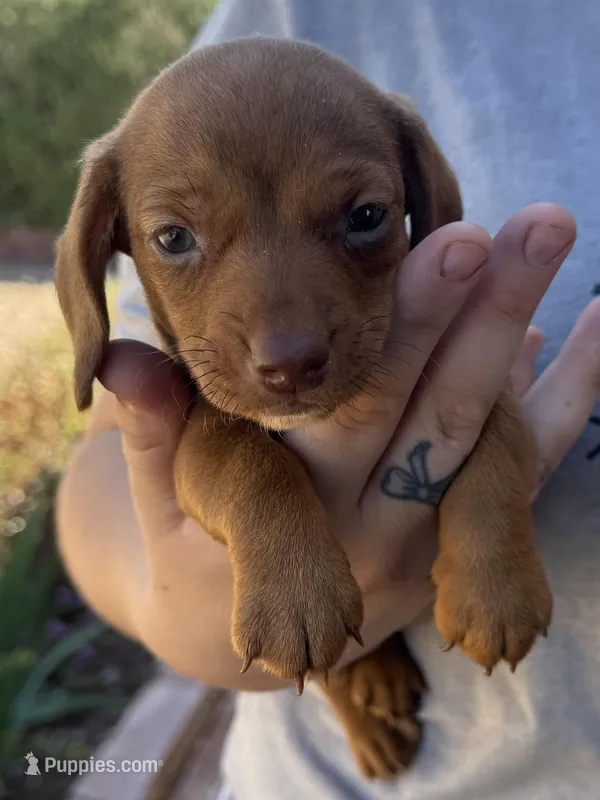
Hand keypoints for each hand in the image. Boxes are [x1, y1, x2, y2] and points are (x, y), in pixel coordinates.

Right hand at [97, 204, 598, 681]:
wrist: (238, 640)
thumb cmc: (189, 547)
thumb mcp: (161, 497)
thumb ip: (153, 429)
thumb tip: (121, 361)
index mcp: (296, 505)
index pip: (362, 405)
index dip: (411, 326)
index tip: (457, 241)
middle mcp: (374, 530)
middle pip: (446, 414)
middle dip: (492, 314)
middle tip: (540, 224)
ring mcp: (425, 547)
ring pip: (499, 446)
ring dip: (546, 354)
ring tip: (567, 256)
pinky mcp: (450, 550)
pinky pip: (521, 480)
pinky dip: (561, 404)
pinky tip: (584, 334)